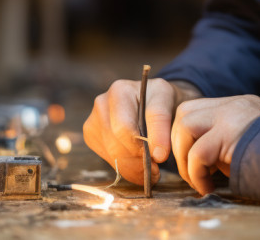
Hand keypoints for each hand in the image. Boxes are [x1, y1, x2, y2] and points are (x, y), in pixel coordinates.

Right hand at [83, 78, 200, 185]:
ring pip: (112, 155)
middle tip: (157, 168)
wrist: (152, 100)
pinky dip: (126, 168)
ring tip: (151, 169)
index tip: (162, 158)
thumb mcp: (168, 102)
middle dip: (139, 161)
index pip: (126, 128)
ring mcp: (93, 120)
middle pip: (116, 145)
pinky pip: (108, 159)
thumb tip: (157, 155)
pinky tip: (138, 163)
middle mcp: (102, 104)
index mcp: (120, 91)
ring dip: (134, 168)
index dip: (144, 146)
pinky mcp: (91, 136)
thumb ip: (162, 124)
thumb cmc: (161, 100)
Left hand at [171, 95, 259, 194]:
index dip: (184, 136)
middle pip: (184, 113)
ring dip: (186, 158)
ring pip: (186, 126)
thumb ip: (226, 142)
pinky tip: (208, 186)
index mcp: (238, 105)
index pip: (195, 109)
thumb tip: (197, 161)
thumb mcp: (250, 142)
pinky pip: (198, 152)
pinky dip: (197, 173)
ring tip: (199, 179)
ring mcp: (232, 114)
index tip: (189, 161)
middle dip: (180, 146)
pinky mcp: (232, 133)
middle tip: (192, 172)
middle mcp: (233, 104)